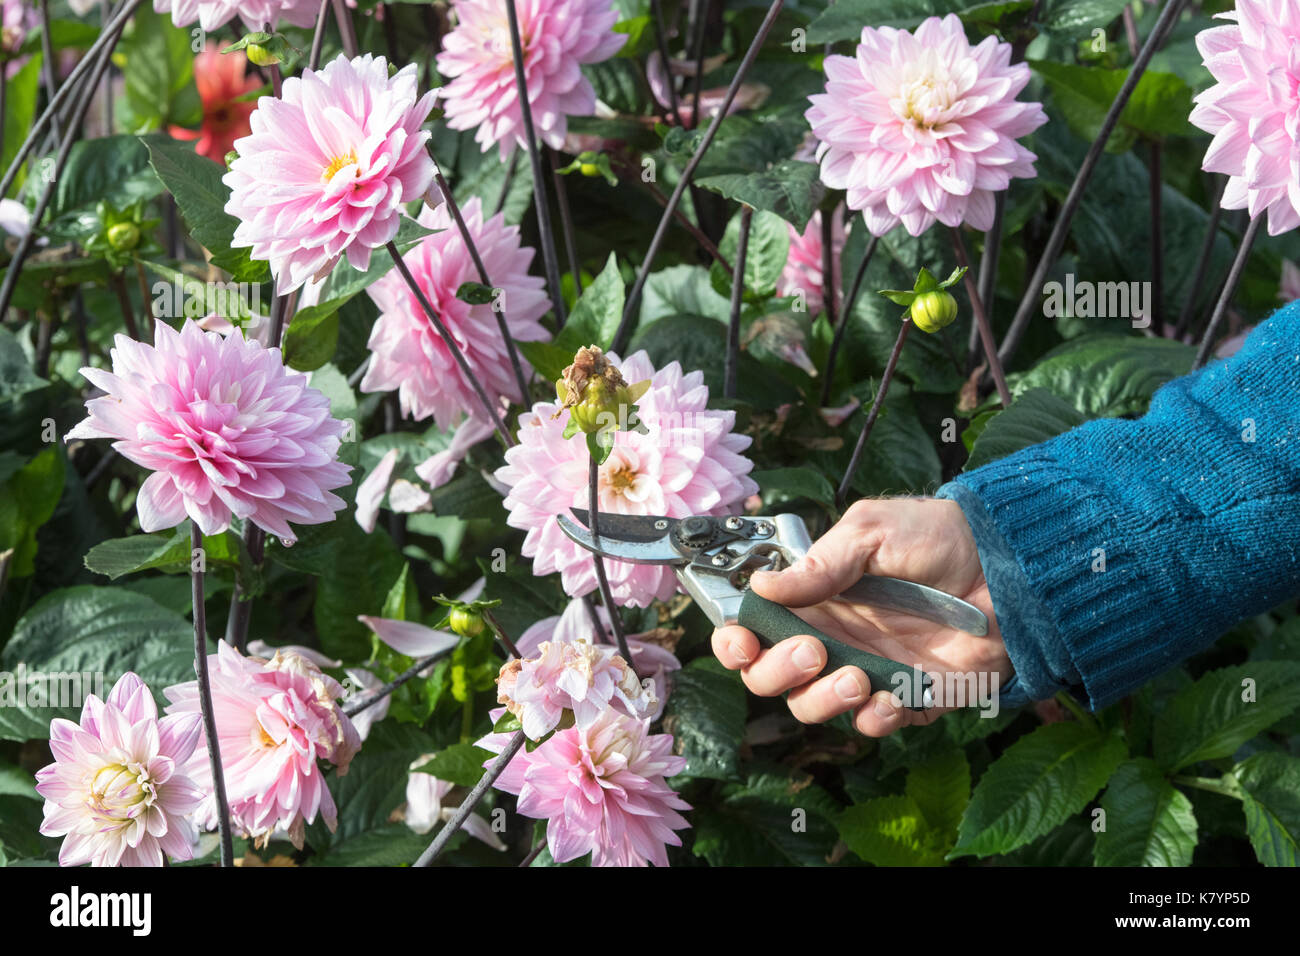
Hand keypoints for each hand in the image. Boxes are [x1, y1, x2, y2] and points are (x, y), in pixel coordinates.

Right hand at [711, 498, 1010, 736]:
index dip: (736, 643)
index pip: (754, 630)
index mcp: (814, 598)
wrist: (1010, 564)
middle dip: (778, 671)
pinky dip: (875, 718)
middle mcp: (832, 637)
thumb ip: (820, 564)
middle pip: (771, 678)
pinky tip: (889, 697)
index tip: (743, 642)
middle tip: (814, 649)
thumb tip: (762, 586)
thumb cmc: (940, 536)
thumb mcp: (873, 532)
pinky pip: (876, 722)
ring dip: (823, 699)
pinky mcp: (910, 695)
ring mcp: (868, 669)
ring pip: (814, 707)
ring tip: (857, 675)